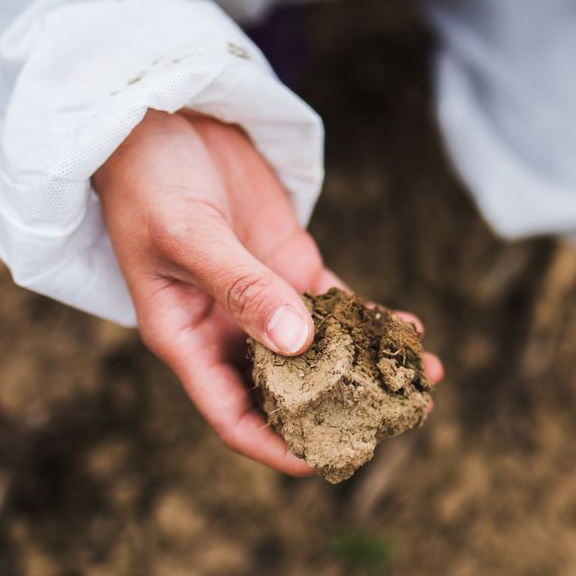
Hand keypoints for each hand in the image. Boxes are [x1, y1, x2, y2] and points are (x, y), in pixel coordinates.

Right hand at [95, 110, 443, 473]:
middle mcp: (227, 329)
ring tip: (425, 378)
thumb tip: (298, 344)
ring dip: (370, 366)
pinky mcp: (290, 263)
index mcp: (187, 338)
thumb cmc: (149, 179)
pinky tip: (408, 330)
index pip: (233, 414)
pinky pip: (337, 305)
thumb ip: (241, 287)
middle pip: (289, 390)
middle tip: (401, 417)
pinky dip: (371, 319)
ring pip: (324, 349)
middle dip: (342, 409)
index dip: (275, 446)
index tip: (325, 461)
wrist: (156, 114)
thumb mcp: (187, 234)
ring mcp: (264, 297)